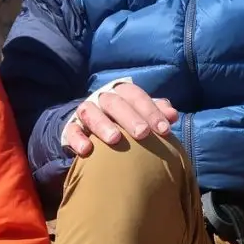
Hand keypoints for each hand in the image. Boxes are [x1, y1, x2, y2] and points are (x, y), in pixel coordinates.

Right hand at [62, 83, 178, 156]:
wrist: (92, 131)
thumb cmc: (124, 123)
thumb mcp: (141, 115)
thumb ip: (157, 112)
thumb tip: (172, 114)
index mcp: (121, 93)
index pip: (136, 95)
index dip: (150, 110)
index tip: (164, 129)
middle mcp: (102, 99)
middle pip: (114, 102)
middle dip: (130, 117)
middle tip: (143, 133)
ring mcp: (85, 113)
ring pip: (90, 112)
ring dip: (103, 124)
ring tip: (115, 139)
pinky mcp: (71, 128)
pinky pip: (71, 130)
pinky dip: (78, 138)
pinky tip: (87, 150)